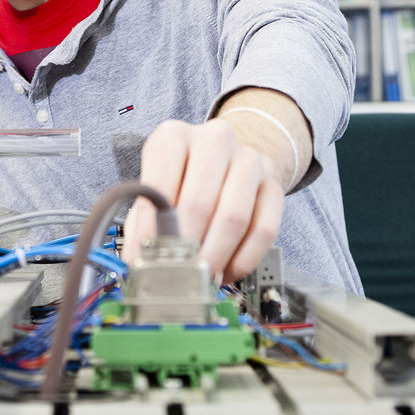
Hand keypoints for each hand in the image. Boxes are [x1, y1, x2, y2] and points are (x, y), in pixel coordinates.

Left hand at [121, 118, 284, 281]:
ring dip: (215, 255)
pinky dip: (245, 258)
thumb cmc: (181, 179)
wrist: (226, 158)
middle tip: (177, 274)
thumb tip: (140, 262)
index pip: (159, 187)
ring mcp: (248, 159)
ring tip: (202, 277)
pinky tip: (228, 271)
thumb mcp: (155, 189)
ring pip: (235, 216)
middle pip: (199, 202)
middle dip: (186, 247)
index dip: (152, 230)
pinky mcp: (273, 183)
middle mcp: (214, 140)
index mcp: (173, 137)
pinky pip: (264, 228)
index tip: (148, 259)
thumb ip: (146, 221)